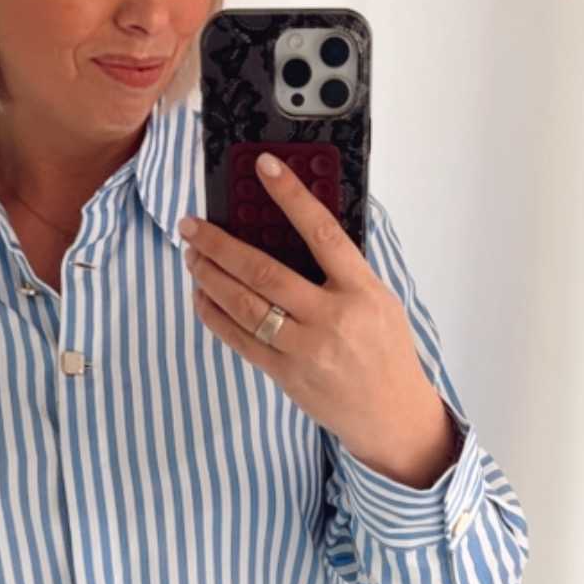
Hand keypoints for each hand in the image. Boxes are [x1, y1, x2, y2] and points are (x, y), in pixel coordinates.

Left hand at [177, 154, 449, 475]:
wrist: (392, 416)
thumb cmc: (387, 353)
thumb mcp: (380, 302)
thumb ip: (344, 271)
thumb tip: (298, 232)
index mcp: (361, 291)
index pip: (322, 232)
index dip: (291, 196)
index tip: (263, 167)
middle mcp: (332, 318)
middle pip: (264, 272)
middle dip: (220, 245)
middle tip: (191, 226)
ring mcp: (306, 350)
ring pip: (244, 306)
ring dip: (210, 276)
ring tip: (191, 256)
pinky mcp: (286, 375)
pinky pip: (240, 340)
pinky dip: (214, 314)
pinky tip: (202, 296)